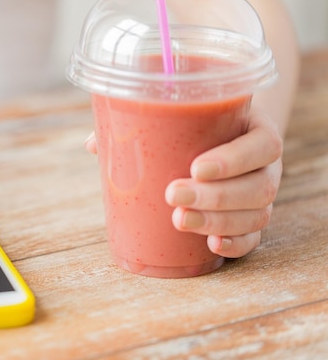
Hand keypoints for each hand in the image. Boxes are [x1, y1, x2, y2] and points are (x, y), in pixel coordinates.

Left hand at [84, 111, 282, 257]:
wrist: (226, 134)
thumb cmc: (198, 124)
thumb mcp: (182, 114)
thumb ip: (142, 123)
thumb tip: (94, 144)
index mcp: (256, 130)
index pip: (262, 145)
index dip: (234, 159)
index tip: (196, 167)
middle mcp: (265, 166)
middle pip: (258, 186)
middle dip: (215, 196)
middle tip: (173, 195)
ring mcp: (261, 195)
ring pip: (256, 215)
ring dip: (217, 221)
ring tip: (180, 219)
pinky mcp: (252, 220)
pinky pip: (254, 239)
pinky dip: (236, 244)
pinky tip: (212, 245)